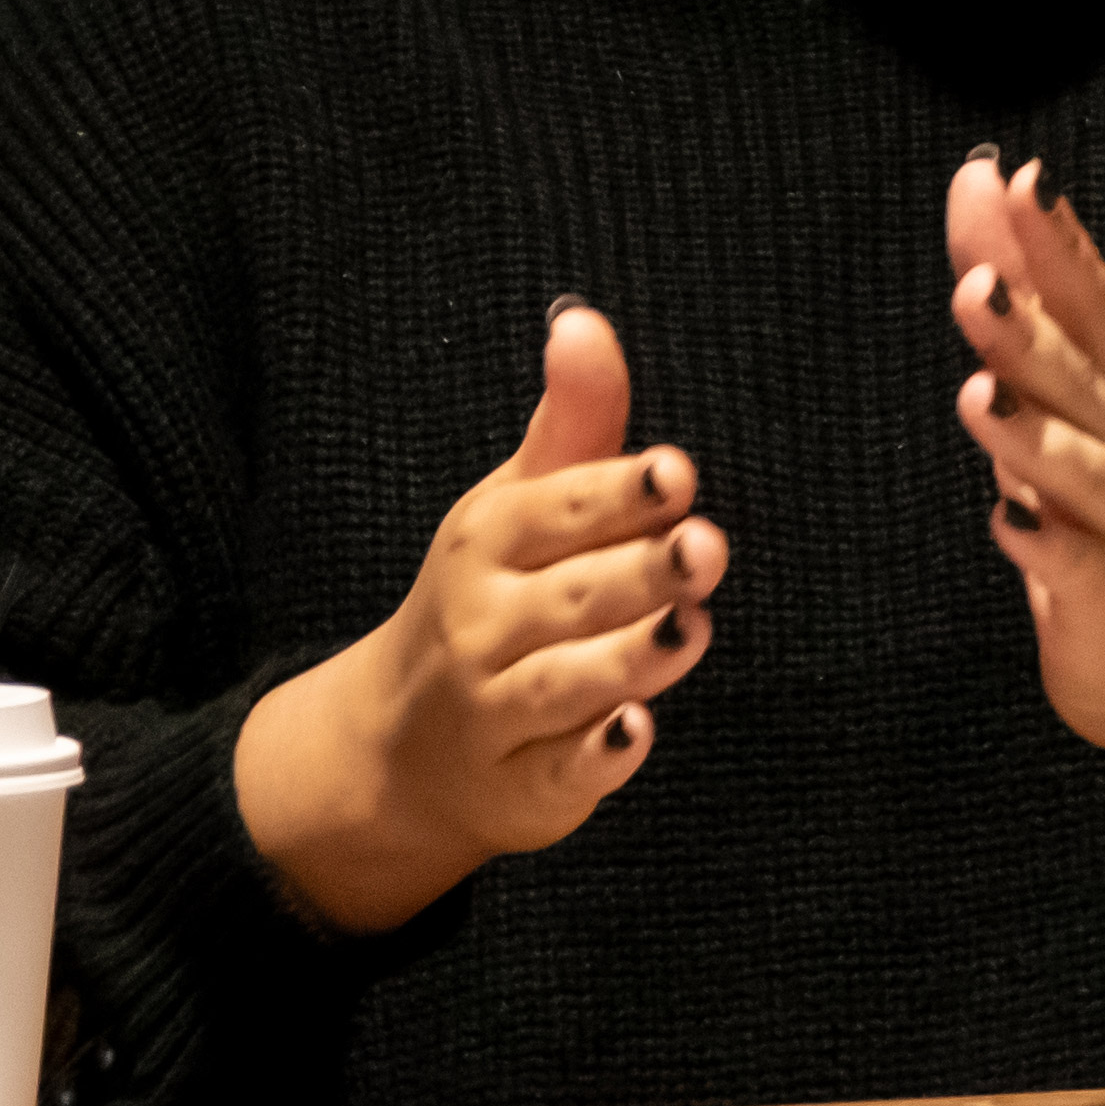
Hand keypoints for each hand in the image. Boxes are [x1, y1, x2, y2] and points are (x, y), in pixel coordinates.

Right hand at [235, 303, 724, 931]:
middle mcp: (485, 624)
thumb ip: (575, 419)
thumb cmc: (490, 595)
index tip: (674, 472)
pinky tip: (636, 731)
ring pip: (566, 683)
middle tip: (705, 548)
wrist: (399, 744)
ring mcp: (498, 711)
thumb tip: (582, 317)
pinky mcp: (522, 788)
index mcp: (490, 540)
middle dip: (639, 572)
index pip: (556, 510)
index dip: (616, 492)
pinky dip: (595, 758)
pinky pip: (559, 774)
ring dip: (630, 657)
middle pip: (570, 596)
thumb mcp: (520, 501)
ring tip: (689, 627)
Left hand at [946, 152, 1104, 846]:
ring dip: (1036, 435)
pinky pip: (1082, 574)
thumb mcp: (1067, 406)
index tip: (1016, 179)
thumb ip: (1027, 305)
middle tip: (977, 285)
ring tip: (981, 395)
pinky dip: (1048, 547)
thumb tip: (984, 199)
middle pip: (1080, 383)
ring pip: (1087, 475)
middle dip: (1030, 330)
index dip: (1052, 247)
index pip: (1084, 309)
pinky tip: (1009, 522)